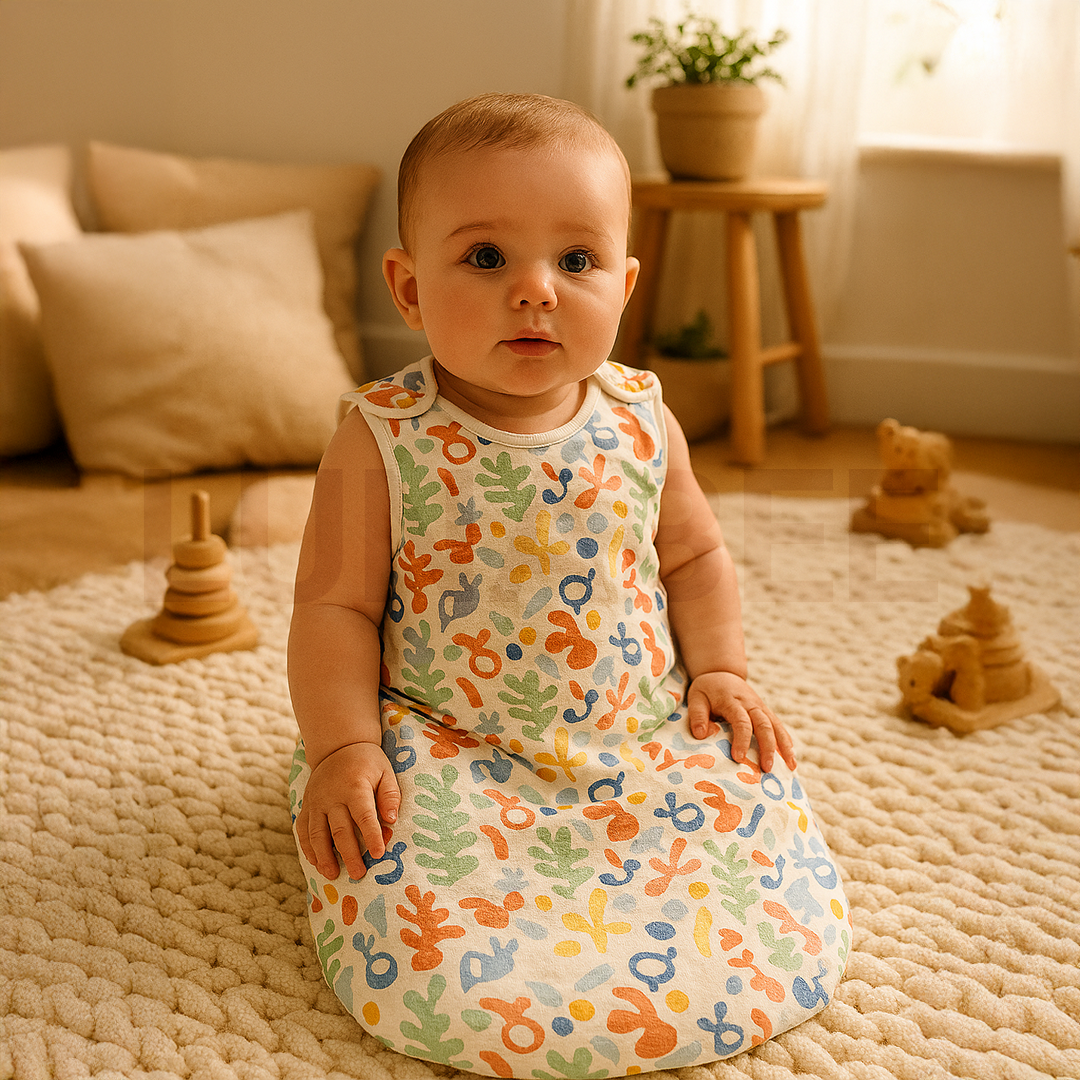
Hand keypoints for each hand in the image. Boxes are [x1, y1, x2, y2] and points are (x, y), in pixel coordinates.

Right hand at [295, 741, 400, 879]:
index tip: (379, 853)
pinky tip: (316, 862)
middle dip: (349, 854)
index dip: (372, 836)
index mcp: (355, 787)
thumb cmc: (368, 763)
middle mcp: (332, 796)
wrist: (338, 746)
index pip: (364, 816)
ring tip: (333, 875)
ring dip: (324, 857)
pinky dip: (308, 848)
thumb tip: (391, 820)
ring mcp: (316, 802)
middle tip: (358, 874)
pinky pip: (303, 830)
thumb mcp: (386, 772)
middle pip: (340, 830)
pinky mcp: (306, 805)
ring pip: (317, 834)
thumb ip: (390, 796)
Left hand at [686, 671, 795, 772]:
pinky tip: (791, 757)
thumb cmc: (708, 689)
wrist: (723, 673)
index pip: (741, 722)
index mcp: (733, 701)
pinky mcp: (766, 711)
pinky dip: (786, 741)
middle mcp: (751, 704)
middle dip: (767, 748)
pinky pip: (779, 726)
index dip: (741, 740)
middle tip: (767, 769)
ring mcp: (761, 707)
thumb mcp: (697, 697)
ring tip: (790, 767)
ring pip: (776, 726)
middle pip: (764, 725)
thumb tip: (701, 735)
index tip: (738, 758)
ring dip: (784, 747)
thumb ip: (697, 715)